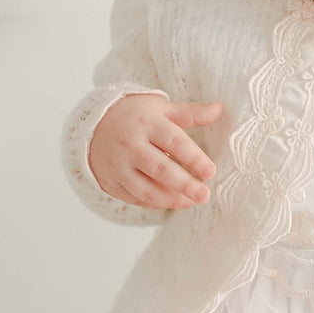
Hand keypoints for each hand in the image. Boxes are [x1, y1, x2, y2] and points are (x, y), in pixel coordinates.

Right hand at [89, 95, 224, 209]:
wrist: (94, 124)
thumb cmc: (137, 116)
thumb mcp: (162, 109)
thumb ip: (191, 113)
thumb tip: (219, 109)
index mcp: (147, 123)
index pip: (174, 142)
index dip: (193, 158)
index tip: (210, 172)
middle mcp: (131, 145)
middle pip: (160, 169)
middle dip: (184, 184)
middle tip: (204, 195)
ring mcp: (119, 165)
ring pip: (145, 188)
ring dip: (170, 199)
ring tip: (192, 202)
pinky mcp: (111, 181)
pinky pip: (134, 197)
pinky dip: (154, 203)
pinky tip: (174, 203)